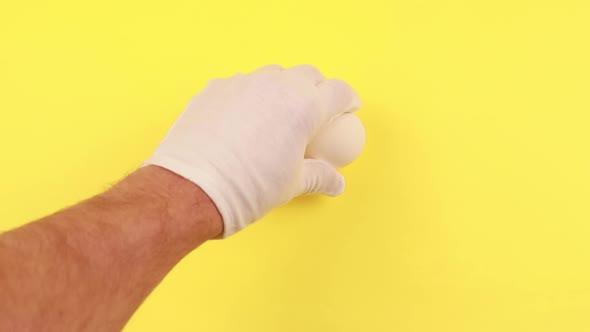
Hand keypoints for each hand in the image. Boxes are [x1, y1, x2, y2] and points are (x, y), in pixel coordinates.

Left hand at [144, 64, 361, 236]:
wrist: (191, 189)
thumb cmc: (247, 188)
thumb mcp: (293, 185)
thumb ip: (320, 177)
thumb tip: (336, 182)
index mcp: (303, 106)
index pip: (338, 91)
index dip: (348, 100)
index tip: (349, 109)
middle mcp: (275, 86)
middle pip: (307, 75)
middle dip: (318, 89)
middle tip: (318, 112)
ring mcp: (242, 83)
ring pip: (272, 76)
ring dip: (283, 89)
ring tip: (279, 115)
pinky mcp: (215, 89)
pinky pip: (241, 86)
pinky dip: (251, 97)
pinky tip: (245, 121)